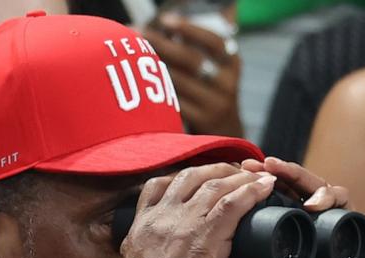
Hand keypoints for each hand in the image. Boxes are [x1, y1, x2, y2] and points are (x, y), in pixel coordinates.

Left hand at [142, 14, 243, 137]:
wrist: (224, 131)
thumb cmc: (208, 90)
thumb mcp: (214, 69)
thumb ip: (195, 49)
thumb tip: (162, 28)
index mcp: (232, 62)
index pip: (213, 41)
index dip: (189, 29)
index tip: (165, 20)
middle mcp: (227, 83)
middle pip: (191, 59)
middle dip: (162, 44)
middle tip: (138, 33)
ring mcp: (216, 104)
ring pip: (179, 81)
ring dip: (153, 66)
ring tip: (133, 56)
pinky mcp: (202, 121)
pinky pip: (174, 102)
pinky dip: (157, 90)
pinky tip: (140, 81)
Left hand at [230, 157, 364, 257]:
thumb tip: (214, 253)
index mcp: (291, 233)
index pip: (269, 201)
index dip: (250, 188)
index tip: (229, 179)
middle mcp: (311, 224)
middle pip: (290, 187)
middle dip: (268, 172)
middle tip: (248, 164)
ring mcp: (332, 223)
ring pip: (315, 186)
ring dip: (295, 174)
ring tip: (275, 168)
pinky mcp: (355, 227)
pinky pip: (343, 202)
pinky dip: (328, 197)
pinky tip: (311, 203)